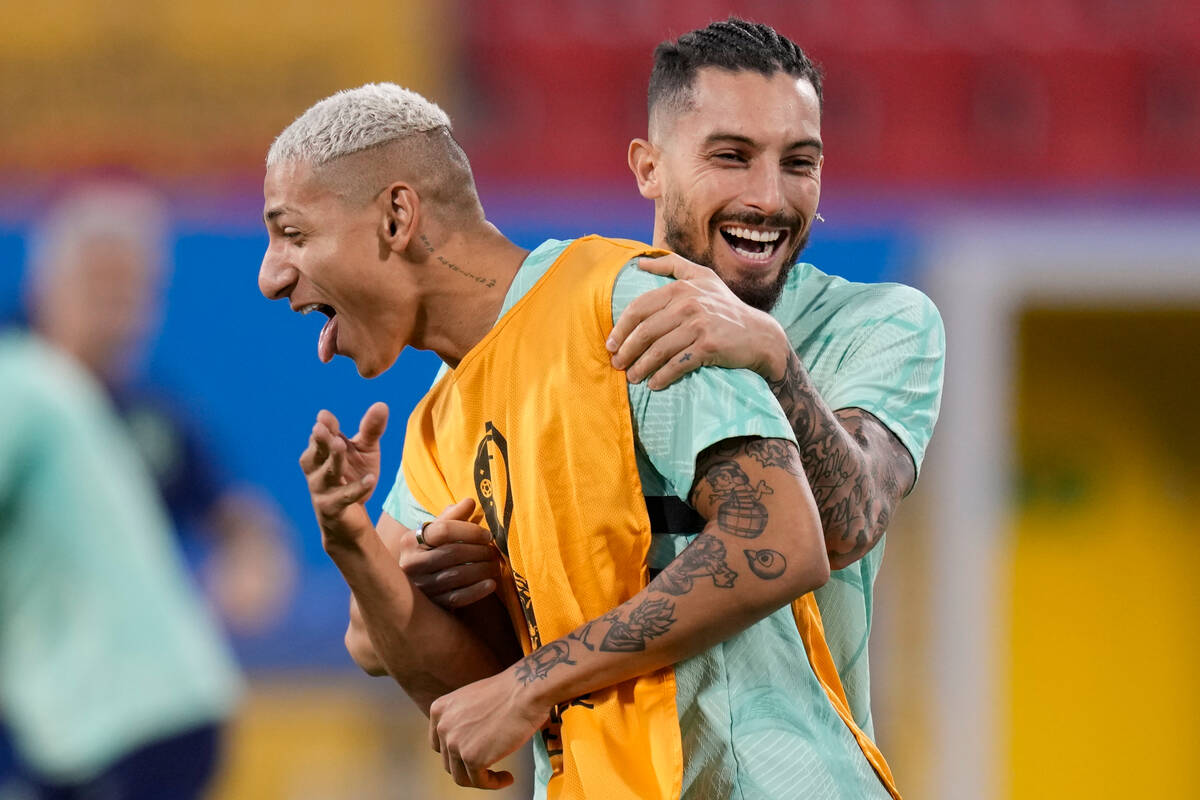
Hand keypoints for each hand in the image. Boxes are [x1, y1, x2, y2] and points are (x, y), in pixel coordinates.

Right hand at [299, 402, 387, 547]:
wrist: (353, 518)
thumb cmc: (355, 477)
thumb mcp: (366, 451)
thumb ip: (371, 430)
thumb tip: (381, 405)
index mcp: (322, 452)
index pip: (321, 436)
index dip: (324, 426)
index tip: (324, 416)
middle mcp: (316, 469)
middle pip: (316, 453)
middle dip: (319, 440)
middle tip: (323, 428)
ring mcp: (321, 490)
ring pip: (325, 474)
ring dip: (332, 459)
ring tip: (340, 444)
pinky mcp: (331, 509)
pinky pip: (343, 498)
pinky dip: (355, 489)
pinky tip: (370, 479)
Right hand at [399, 498, 501, 608]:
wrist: (415, 591)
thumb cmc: (432, 553)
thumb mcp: (436, 533)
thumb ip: (452, 517)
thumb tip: (469, 501)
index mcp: (410, 541)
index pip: (444, 530)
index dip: (470, 531)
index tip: (488, 535)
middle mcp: (410, 564)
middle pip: (452, 553)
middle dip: (479, 551)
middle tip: (494, 552)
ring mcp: (420, 587)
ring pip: (457, 575)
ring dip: (482, 570)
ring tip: (495, 566)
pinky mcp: (431, 605)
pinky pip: (458, 597)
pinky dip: (477, 590)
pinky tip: (491, 584)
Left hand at [429, 665, 549, 788]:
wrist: (525, 690)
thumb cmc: (509, 691)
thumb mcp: (472, 698)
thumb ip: (463, 718)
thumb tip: (469, 738)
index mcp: (440, 709)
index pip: (439, 743)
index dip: (455, 754)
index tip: (470, 757)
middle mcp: (443, 726)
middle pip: (449, 761)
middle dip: (468, 767)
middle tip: (488, 767)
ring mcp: (455, 743)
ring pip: (461, 776)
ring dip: (481, 779)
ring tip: (499, 776)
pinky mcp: (472, 758)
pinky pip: (480, 781)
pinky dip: (494, 783)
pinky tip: (507, 777)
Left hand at [606, 253, 790, 388]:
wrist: (760, 335)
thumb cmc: (726, 307)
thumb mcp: (703, 278)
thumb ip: (673, 266)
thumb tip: (640, 264)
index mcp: (682, 287)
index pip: (639, 308)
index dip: (621, 328)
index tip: (611, 343)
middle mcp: (689, 303)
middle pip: (646, 331)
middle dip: (627, 350)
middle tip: (617, 363)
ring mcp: (699, 324)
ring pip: (658, 350)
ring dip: (641, 367)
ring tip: (632, 377)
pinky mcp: (709, 345)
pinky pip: (677, 364)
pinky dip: (662, 376)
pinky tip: (654, 384)